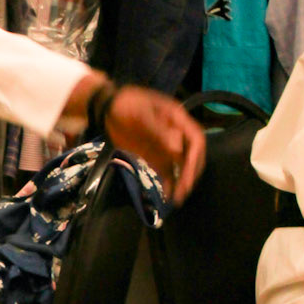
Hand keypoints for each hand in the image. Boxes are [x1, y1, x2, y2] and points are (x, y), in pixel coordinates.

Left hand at [103, 86, 205, 203]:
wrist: (107, 109)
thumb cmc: (125, 104)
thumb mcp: (141, 113)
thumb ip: (158, 130)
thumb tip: (177, 149)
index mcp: (177, 119)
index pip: (195, 139)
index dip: (196, 156)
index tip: (190, 172)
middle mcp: (176, 134)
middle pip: (190, 156)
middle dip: (189, 173)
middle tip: (184, 190)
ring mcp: (165, 146)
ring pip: (180, 167)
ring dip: (181, 182)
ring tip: (178, 199)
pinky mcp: (155, 156)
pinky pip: (166, 171)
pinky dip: (168, 183)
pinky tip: (168, 196)